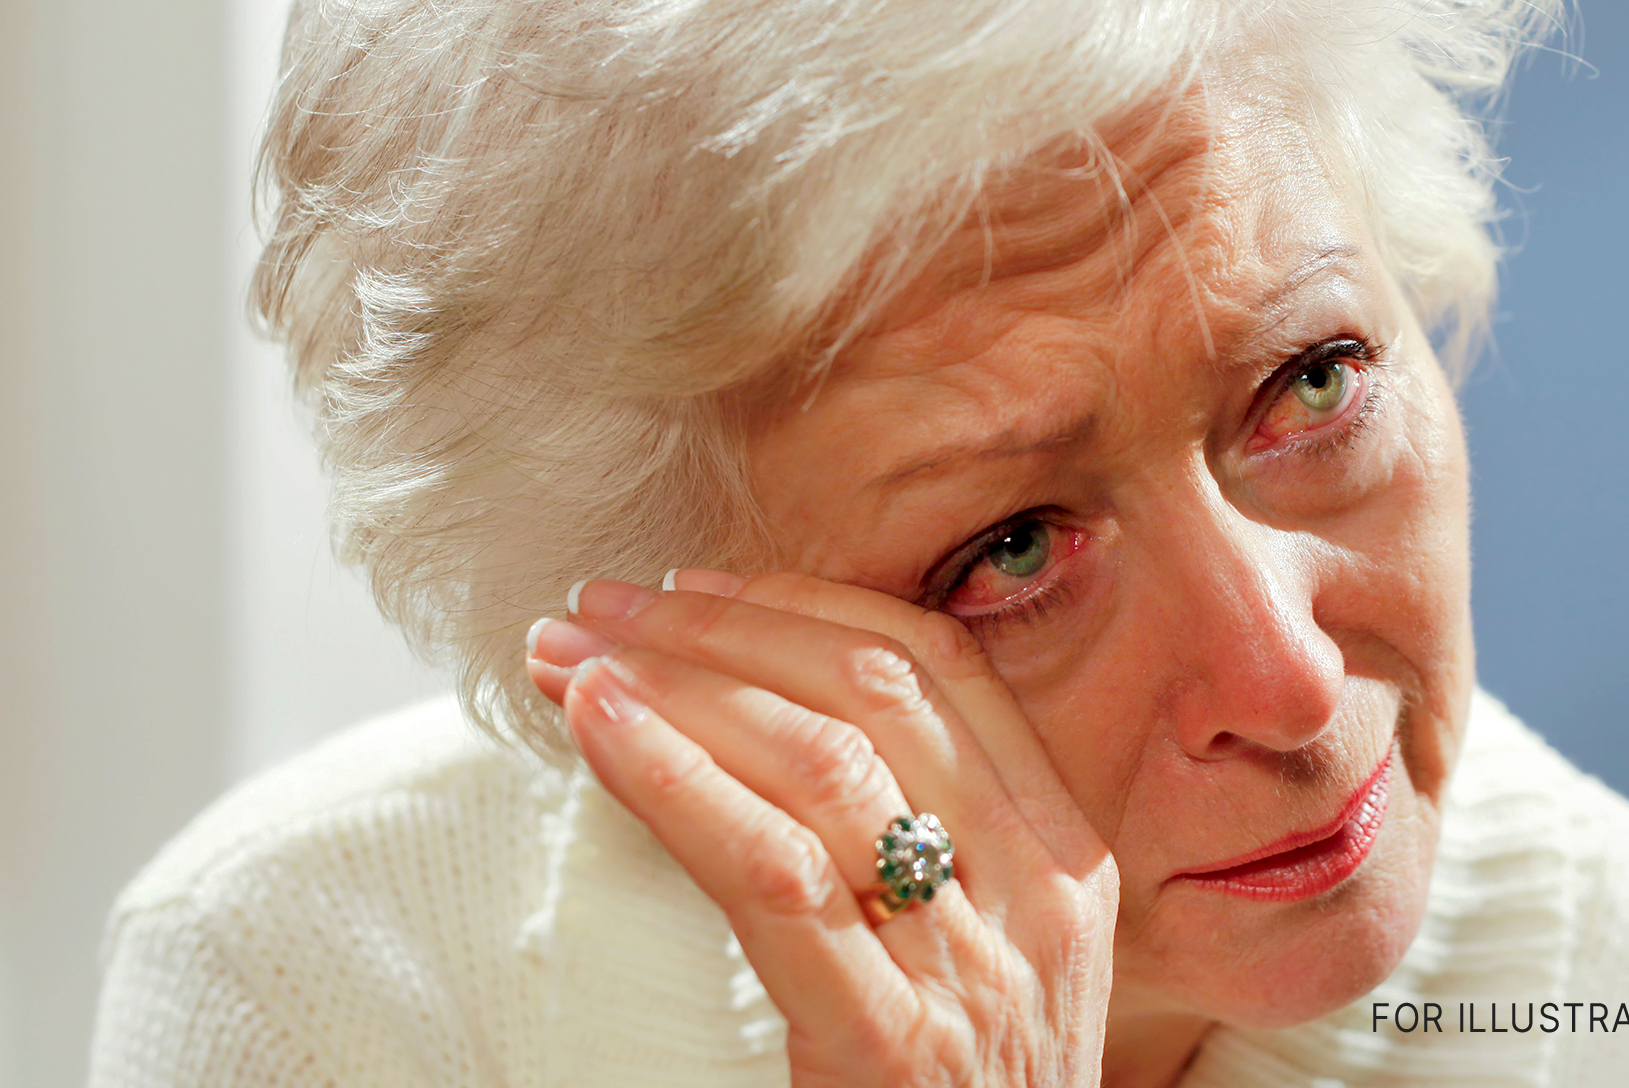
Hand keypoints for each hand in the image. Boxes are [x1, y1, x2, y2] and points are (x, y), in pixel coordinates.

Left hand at [526, 571, 1118, 1086]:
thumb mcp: (974, 963)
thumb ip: (918, 848)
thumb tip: (763, 720)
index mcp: (1064, 858)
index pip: (939, 668)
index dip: (800, 604)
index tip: (687, 586)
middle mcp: (1037, 898)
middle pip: (871, 693)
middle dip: (717, 627)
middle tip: (593, 607)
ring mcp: (976, 973)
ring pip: (818, 763)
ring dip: (673, 686)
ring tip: (564, 659)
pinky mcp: (893, 1048)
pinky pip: (771, 872)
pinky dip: (671, 778)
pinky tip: (599, 730)